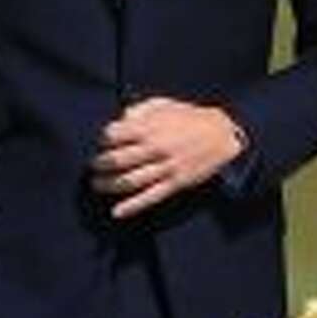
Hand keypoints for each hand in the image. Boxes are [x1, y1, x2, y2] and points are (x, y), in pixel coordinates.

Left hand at [90, 97, 246, 218]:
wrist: (222, 135)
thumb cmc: (189, 118)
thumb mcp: (164, 105)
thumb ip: (140, 110)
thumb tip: (121, 119)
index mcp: (150, 127)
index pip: (113, 135)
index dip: (103, 139)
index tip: (103, 142)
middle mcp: (155, 148)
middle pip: (116, 160)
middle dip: (100, 164)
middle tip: (94, 166)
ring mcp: (165, 168)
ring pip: (129, 181)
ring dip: (107, 185)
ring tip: (97, 185)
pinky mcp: (175, 183)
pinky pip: (149, 198)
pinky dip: (131, 207)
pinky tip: (116, 212)